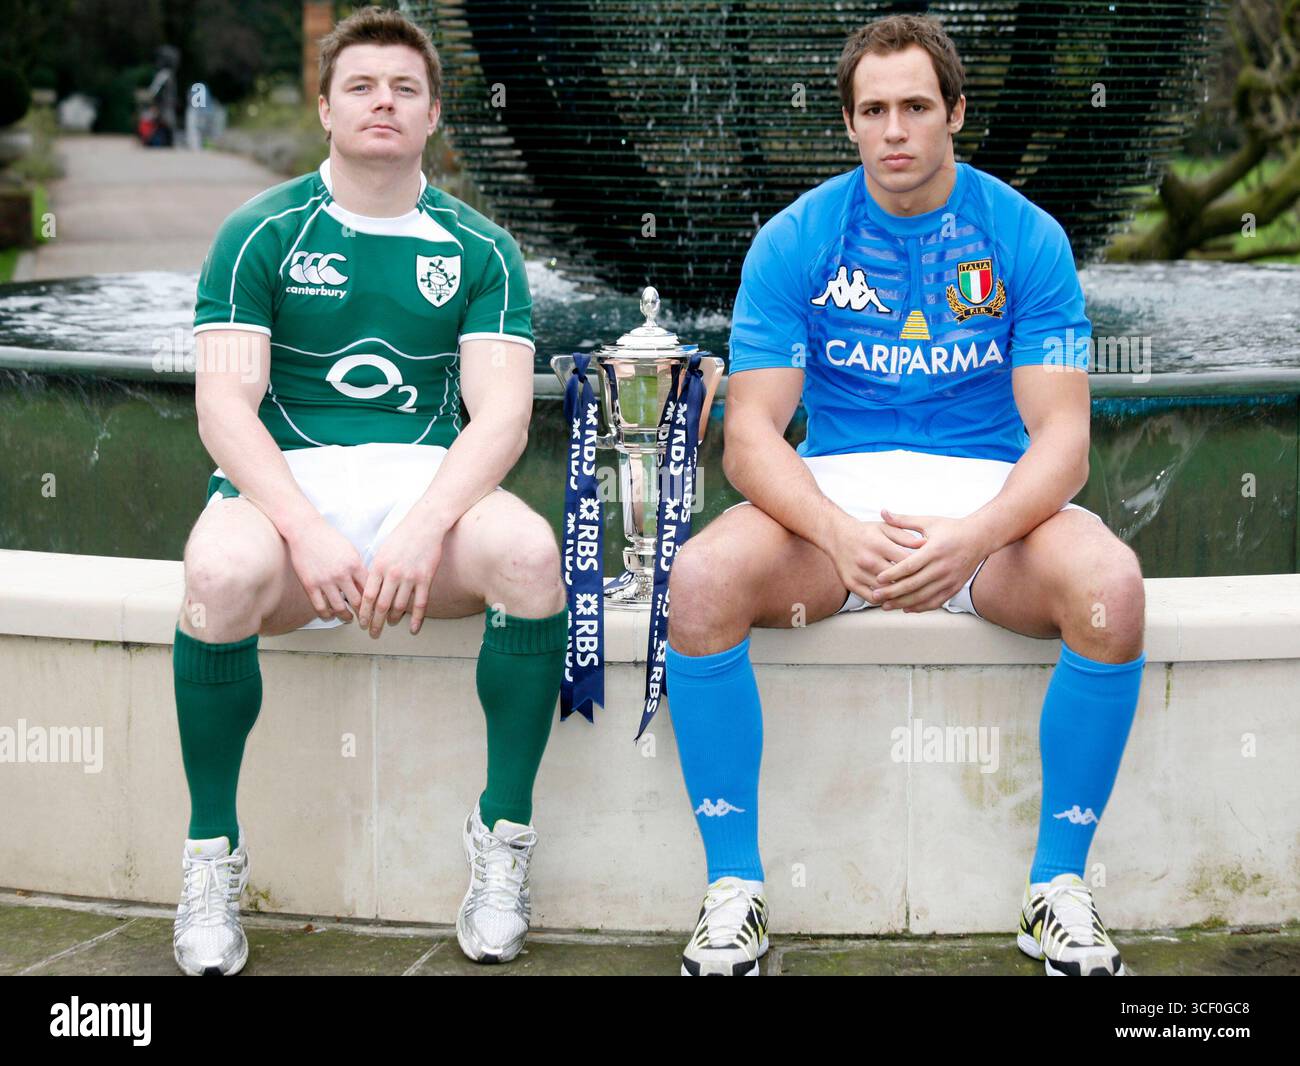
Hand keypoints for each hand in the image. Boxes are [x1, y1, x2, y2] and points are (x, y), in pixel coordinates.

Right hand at [284, 516, 367, 623]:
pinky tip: (330, 615)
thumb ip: (359, 569)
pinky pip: (320, 606)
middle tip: (365, 619)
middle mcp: (341, 574)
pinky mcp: (310, 585)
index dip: (374, 602)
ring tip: (348, 618)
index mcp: (354, 565)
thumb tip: (368, 587)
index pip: (369, 589)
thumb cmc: (329, 539)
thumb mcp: (351, 551)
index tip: (376, 609)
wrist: (306, 531)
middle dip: (362, 613)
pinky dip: (326, 614)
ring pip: (338, 607)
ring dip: (345, 616)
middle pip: (356, 601)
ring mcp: (325, 581)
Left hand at [358, 517, 442, 637]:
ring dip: (394, 619)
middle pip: (381, 605)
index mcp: (379, 567)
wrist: (424, 525)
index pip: (367, 596)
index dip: (363, 612)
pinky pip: (420, 604)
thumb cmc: (402, 536)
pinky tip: (413, 629)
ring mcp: (409, 577)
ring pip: (399, 606)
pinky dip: (417, 619)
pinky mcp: (425, 579)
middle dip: (375, 622)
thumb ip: (375, 570)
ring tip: (391, 625)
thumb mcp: (382, 551)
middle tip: (372, 633)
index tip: (361, 622)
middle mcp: (392, 574)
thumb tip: (368, 588)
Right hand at [825, 514, 926, 603]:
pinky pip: (871, 598)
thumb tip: (925, 545)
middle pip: (896, 579)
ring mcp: (858, 573)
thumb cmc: (865, 532)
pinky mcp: (851, 583)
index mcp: (879, 545)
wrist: (836, 536)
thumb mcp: (886, 529)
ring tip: (912, 596)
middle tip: (925, 588)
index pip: (906, 562)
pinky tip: (893, 599)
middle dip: (913, 584)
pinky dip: (884, 601)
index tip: (930, 572)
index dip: (921, 568)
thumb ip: (905, 537)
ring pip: (885, 591)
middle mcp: (868, 560)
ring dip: (899, 596)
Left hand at [871, 509, 989, 612]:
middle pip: (914, 584)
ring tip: (885, 605)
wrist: (980, 537)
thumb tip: (883, 512)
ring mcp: (950, 579)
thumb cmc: (952, 528)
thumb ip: (903, 521)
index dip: (893, 574)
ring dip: (903, 603)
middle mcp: (943, 567)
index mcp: (934, 550)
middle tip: (875, 596)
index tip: (878, 579)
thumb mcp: (928, 522)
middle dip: (893, 592)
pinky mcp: (955, 587)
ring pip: (923, 596)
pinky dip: (920, 607)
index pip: (910, 566)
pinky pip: (936, 601)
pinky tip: (905, 608)